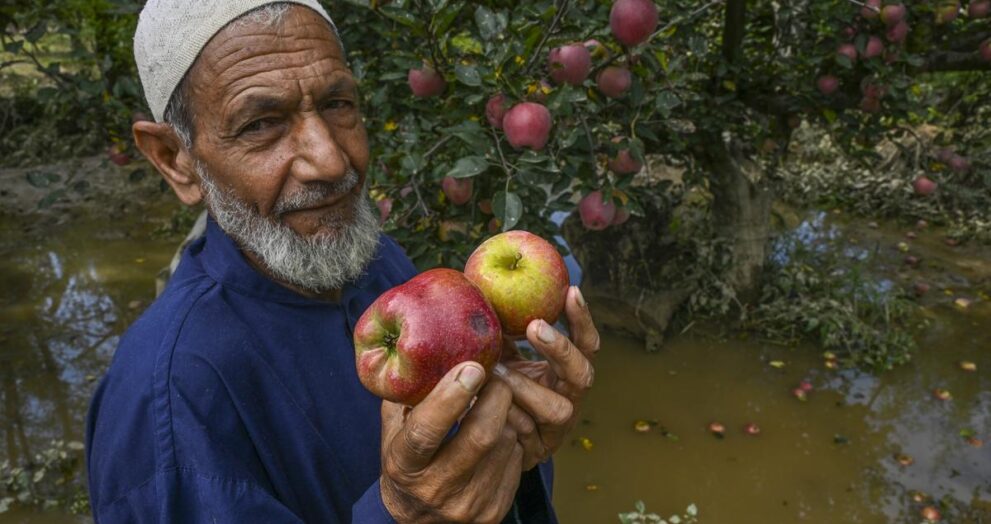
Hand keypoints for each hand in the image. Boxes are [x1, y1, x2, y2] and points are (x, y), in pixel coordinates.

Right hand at [379, 362, 523, 523]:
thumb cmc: (407, 460)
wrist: (417, 518)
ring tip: (492, 408)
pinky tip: (498, 435)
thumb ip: (408, 395)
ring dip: (505, 417)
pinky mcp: (494, 511)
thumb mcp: (395, 428)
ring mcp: (469, 504)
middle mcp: (436, 489)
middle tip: (495, 376)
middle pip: (482, 436)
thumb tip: (429, 352)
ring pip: (506, 442)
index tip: (471, 367)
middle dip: (496, 397)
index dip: (450, 397)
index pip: (426, 430)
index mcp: (404, 464)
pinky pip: (517, 460)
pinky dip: (512, 440)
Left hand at [495, 286, 599, 469]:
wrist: (479, 442)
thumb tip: (481, 287)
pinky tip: (489, 405)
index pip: (585, 343)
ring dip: (527, 387)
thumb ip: (498, 330)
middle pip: (583, 374)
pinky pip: (531, 435)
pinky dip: (511, 417)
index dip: (581, 319)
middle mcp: (568, 397)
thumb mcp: (497, 354)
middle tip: (533, 325)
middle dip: (560, 349)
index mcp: (564, 371)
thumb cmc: (492, 387)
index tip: (570, 290)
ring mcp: (557, 427)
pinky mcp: (539, 451)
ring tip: (498, 371)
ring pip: (558, 409)